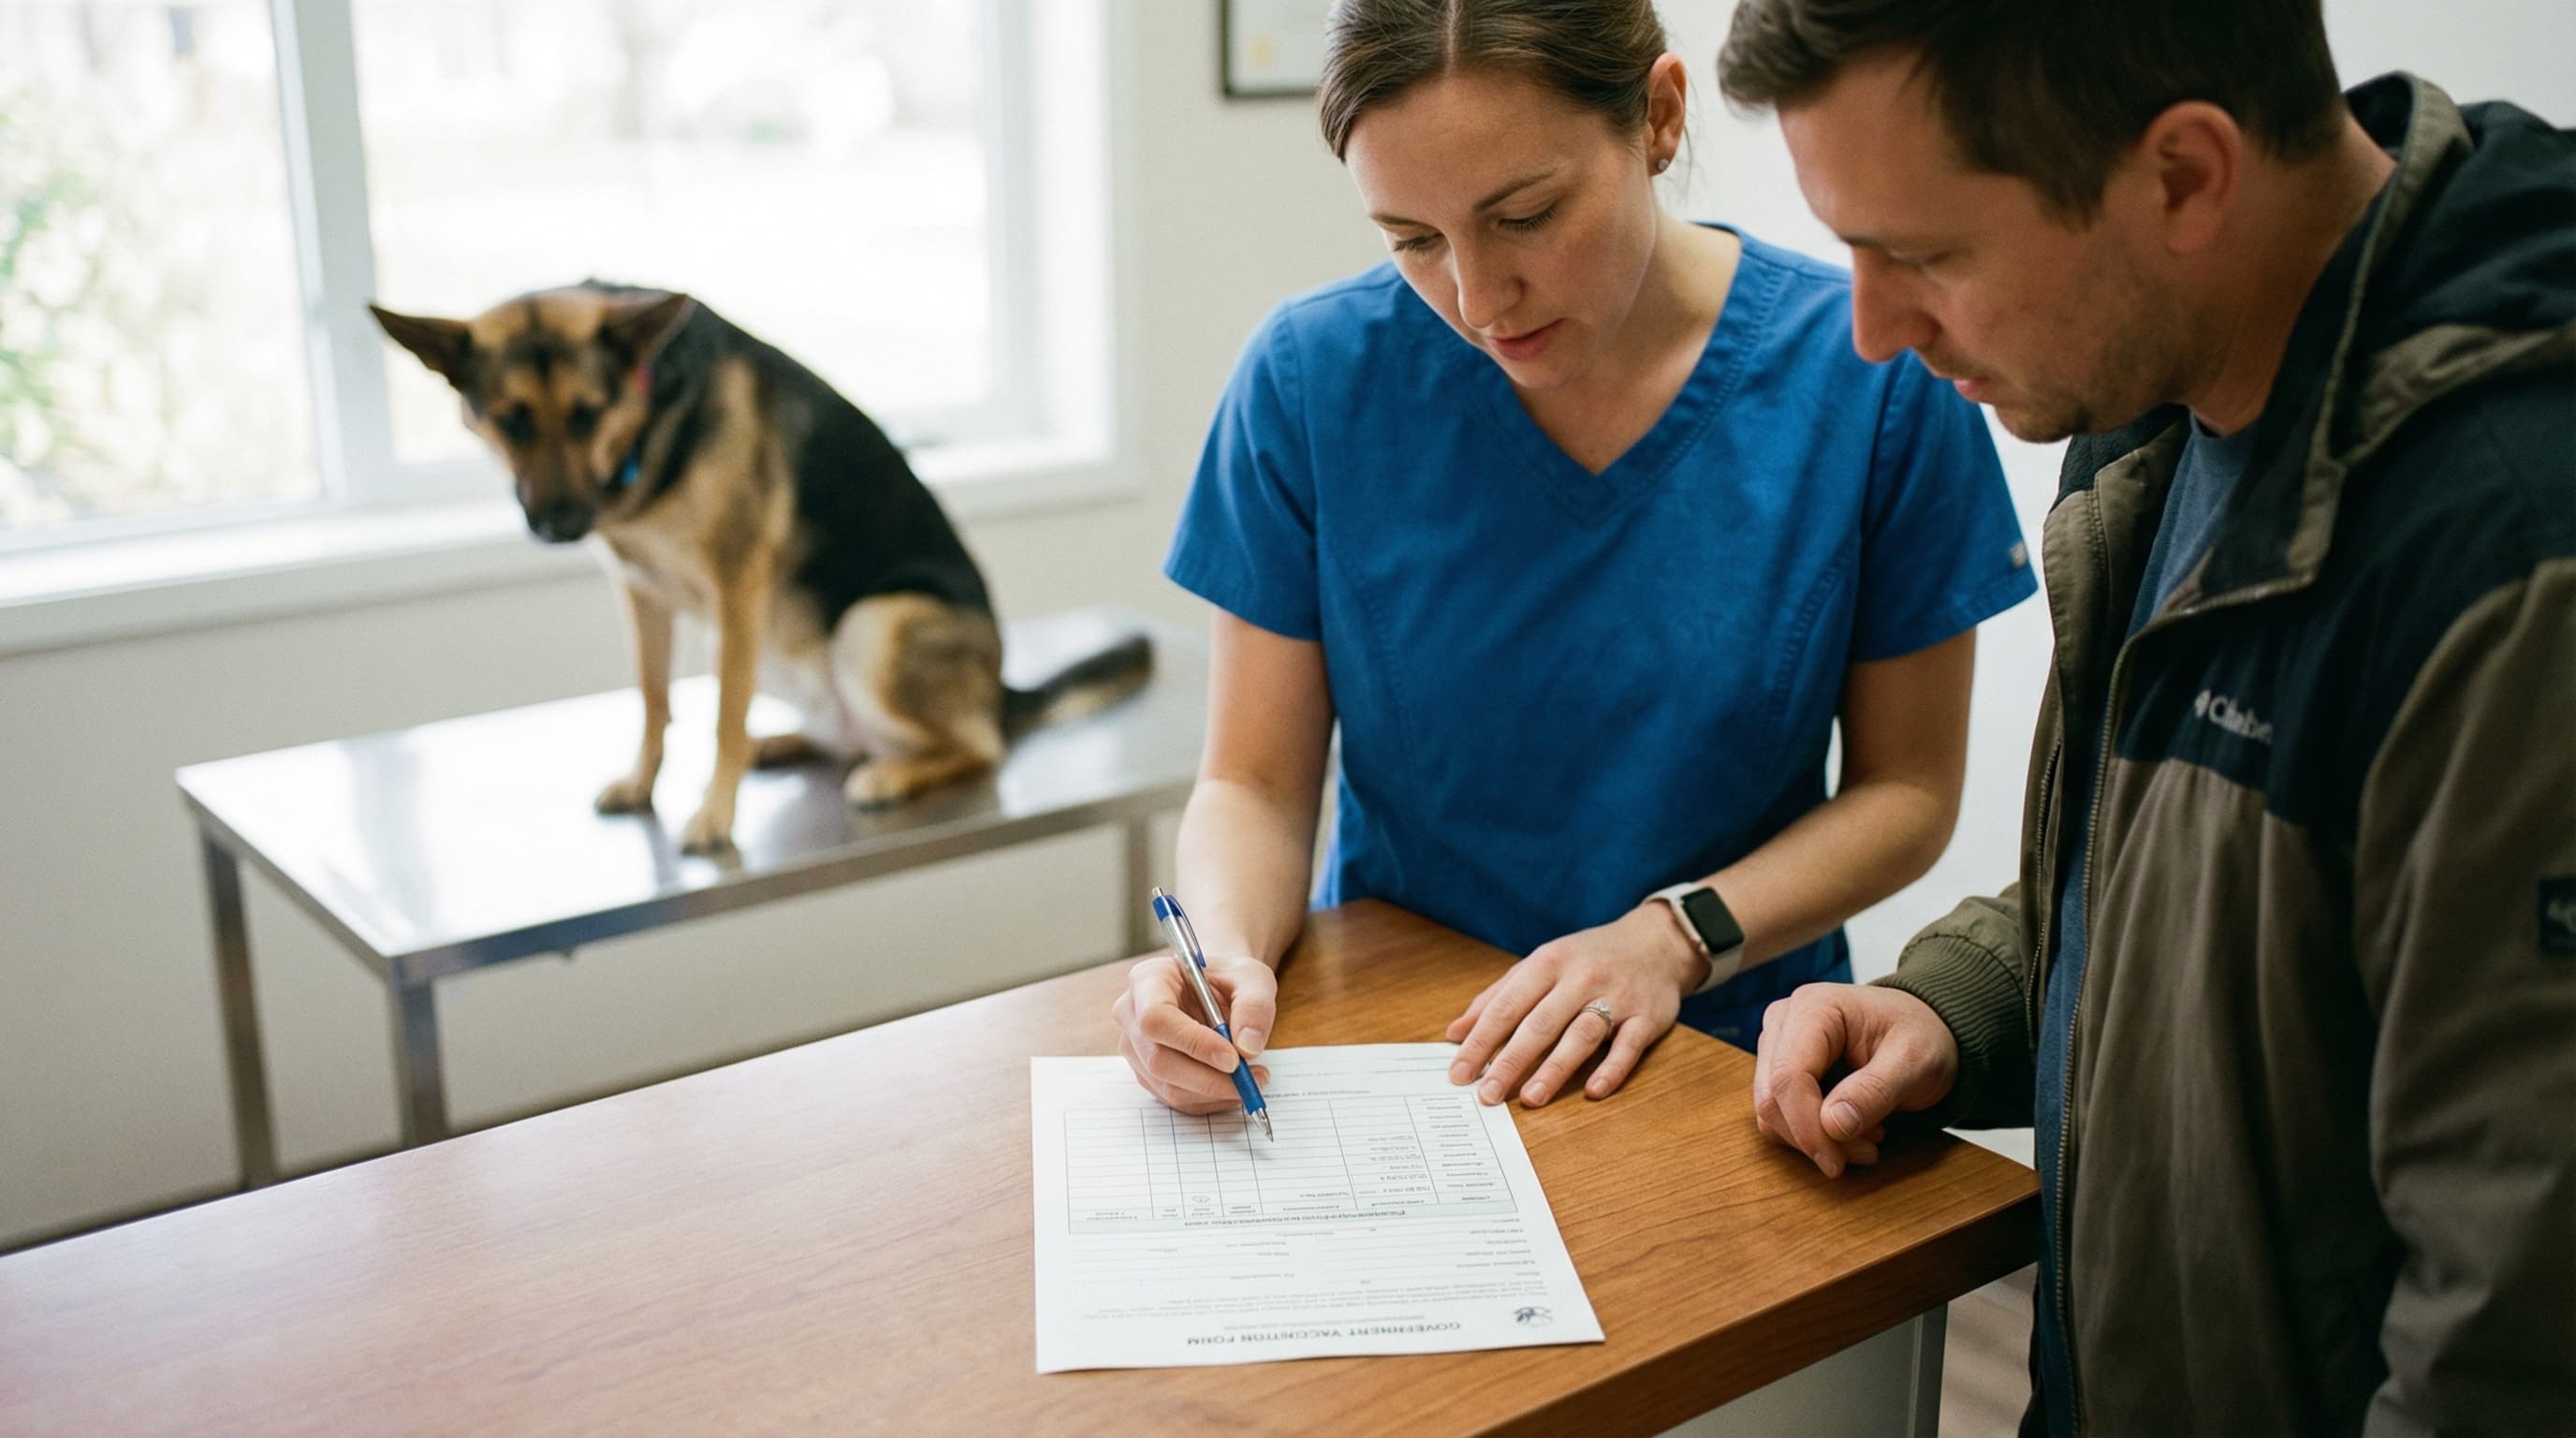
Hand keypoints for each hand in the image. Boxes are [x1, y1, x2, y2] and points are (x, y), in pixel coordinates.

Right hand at [1110, 951, 1275, 1114]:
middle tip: (1250, 1079)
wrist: (1217, 989)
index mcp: (1148, 979)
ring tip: (1251, 1080)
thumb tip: (1248, 1048)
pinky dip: (1210, 1100)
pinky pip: (1177, 1099)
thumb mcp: (1252, 978)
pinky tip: (1233, 1085)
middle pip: (1158, 1060)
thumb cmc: (1229, 978)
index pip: (1155, 1018)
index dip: (1192, 1042)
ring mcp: (1136, 1048)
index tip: (1232, 1058)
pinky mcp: (1147, 1074)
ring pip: (1168, 1086)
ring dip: (1213, 1092)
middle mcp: (1131, 1015)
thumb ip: (1254, 1006)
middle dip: (1208, 1078)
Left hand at [1445, 904, 1702, 1107]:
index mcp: (1548, 962)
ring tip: (1530, 1098)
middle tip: (1487, 1094)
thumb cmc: (1587, 958)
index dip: (1480, 1040)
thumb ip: (1497, 996)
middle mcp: (1581, 977)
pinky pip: (1629, 1046)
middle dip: (1510, 1061)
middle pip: (1540, 1023)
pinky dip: (1612, 1069)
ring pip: (1582, 1034)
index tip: (1459, 1073)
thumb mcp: (1540, 964)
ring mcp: (1617, 997)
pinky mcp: (1648, 1016)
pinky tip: (1593, 1091)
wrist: (1657, 941)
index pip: (1507, 1006)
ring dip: (1555, 1068)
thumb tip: (1455, 1033)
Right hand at [1753, 982, 1958, 1177]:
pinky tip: (1849, 1132)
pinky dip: (1808, 1134)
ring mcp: (1777, 1044)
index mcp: (1814, 1008)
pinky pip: (1776, 1114)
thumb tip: (1831, 1125)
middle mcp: (1784, 1021)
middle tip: (1868, 1151)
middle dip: (1815, 1137)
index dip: (1806, 1127)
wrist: (1924, 1028)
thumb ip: (1875, 1090)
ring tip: (1866, 1140)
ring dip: (1813, 1139)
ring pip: (1769, 1110)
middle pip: (1773, 1097)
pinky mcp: (1779, 1067)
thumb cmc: (1921, 1035)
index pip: (1789, 1076)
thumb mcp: (1915, 1061)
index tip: (1836, 1164)